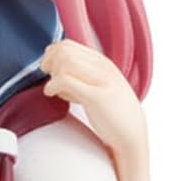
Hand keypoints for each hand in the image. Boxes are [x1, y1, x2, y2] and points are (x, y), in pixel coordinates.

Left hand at [41, 39, 146, 155]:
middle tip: (48, 79)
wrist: (132, 135)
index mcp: (102, 62)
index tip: (49, 71)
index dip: (51, 56)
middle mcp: (102, 67)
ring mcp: (101, 80)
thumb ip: (82, 77)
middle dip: (48, 63)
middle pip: (63, 50)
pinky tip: (52, 94)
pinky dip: (52, 86)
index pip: (68, 45)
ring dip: (52, 75)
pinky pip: (65, 80)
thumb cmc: (113, 116)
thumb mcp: (99, 87)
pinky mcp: (96, 96)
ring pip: (63, 61)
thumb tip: (56, 70)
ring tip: (54, 90)